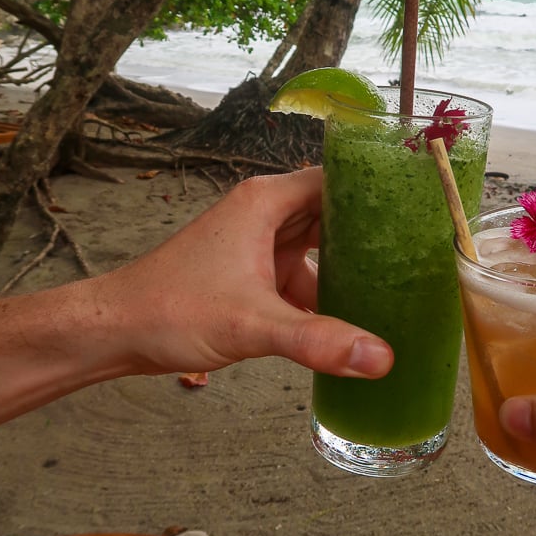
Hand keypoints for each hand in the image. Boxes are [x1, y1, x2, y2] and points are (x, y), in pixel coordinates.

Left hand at [102, 166, 393, 380]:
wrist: (114, 331)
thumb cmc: (168, 309)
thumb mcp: (253, 324)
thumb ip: (318, 340)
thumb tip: (379, 357)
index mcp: (265, 202)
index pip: (337, 178)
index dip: (378, 189)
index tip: (419, 206)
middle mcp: (263, 215)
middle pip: (333, 214)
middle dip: (372, 236)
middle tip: (422, 253)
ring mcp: (256, 246)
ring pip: (317, 249)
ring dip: (347, 270)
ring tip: (397, 290)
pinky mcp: (250, 276)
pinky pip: (300, 277)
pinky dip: (322, 296)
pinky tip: (349, 321)